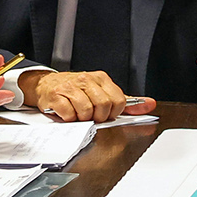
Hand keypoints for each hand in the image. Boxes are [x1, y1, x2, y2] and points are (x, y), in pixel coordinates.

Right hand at [18, 68, 154, 122]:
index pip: (119, 100)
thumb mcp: (103, 92)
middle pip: (103, 106)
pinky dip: (70, 118)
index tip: (106, 114)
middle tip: (91, 116)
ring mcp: (71, 87)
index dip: (114, 113)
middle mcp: (87, 79)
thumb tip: (149, 104)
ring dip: (83, 118)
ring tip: (78, 113)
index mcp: (101, 78)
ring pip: (87, 111)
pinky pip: (70, 114)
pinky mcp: (57, 96)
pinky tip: (67, 112)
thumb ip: (127, 101)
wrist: (47, 85)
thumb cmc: (76, 90)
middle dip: (98, 117)